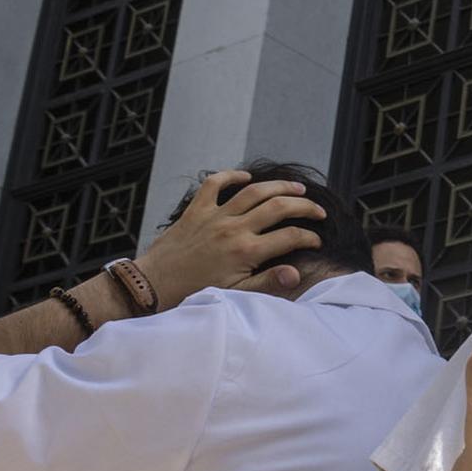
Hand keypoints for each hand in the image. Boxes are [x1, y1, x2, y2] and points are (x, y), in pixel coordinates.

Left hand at [135, 170, 326, 307]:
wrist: (154, 284)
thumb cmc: (194, 292)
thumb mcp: (235, 294)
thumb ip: (268, 282)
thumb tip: (295, 274)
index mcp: (246, 251)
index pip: (290, 236)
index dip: (310, 237)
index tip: (317, 241)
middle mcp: (233, 229)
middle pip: (278, 206)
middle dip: (304, 206)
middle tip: (318, 210)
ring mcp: (214, 216)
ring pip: (254, 191)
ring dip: (279, 186)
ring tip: (297, 187)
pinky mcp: (196, 210)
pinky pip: (214, 184)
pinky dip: (231, 176)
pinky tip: (246, 177)